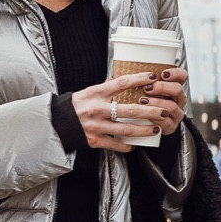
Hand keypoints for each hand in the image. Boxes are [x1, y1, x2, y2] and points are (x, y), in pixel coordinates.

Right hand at [71, 66, 187, 150]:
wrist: (56, 123)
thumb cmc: (74, 106)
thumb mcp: (88, 92)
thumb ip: (105, 88)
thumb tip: (120, 79)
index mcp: (97, 93)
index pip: (121, 83)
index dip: (138, 79)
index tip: (152, 77)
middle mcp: (98, 109)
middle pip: (131, 109)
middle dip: (151, 111)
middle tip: (164, 110)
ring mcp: (97, 126)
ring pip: (127, 129)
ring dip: (144, 130)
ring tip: (156, 129)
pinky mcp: (95, 140)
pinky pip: (115, 144)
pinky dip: (126, 145)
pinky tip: (134, 144)